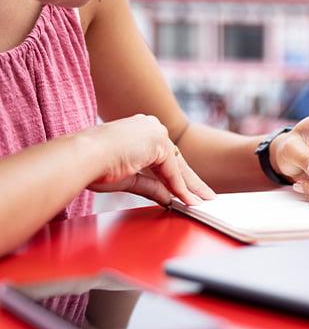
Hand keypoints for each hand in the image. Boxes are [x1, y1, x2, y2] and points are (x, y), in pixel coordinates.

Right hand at [82, 115, 214, 205]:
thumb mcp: (129, 178)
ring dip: (191, 186)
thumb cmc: (93, 165)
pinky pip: (172, 171)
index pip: (165, 158)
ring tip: (204, 200)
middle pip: (177, 161)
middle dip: (191, 182)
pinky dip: (181, 188)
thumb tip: (168, 198)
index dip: (177, 177)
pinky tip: (189, 201)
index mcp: (140, 132)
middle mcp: (150, 127)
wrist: (82, 157)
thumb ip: (151, 186)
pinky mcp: (158, 141)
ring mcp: (155, 132)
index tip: (187, 191)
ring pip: (178, 166)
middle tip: (205, 196)